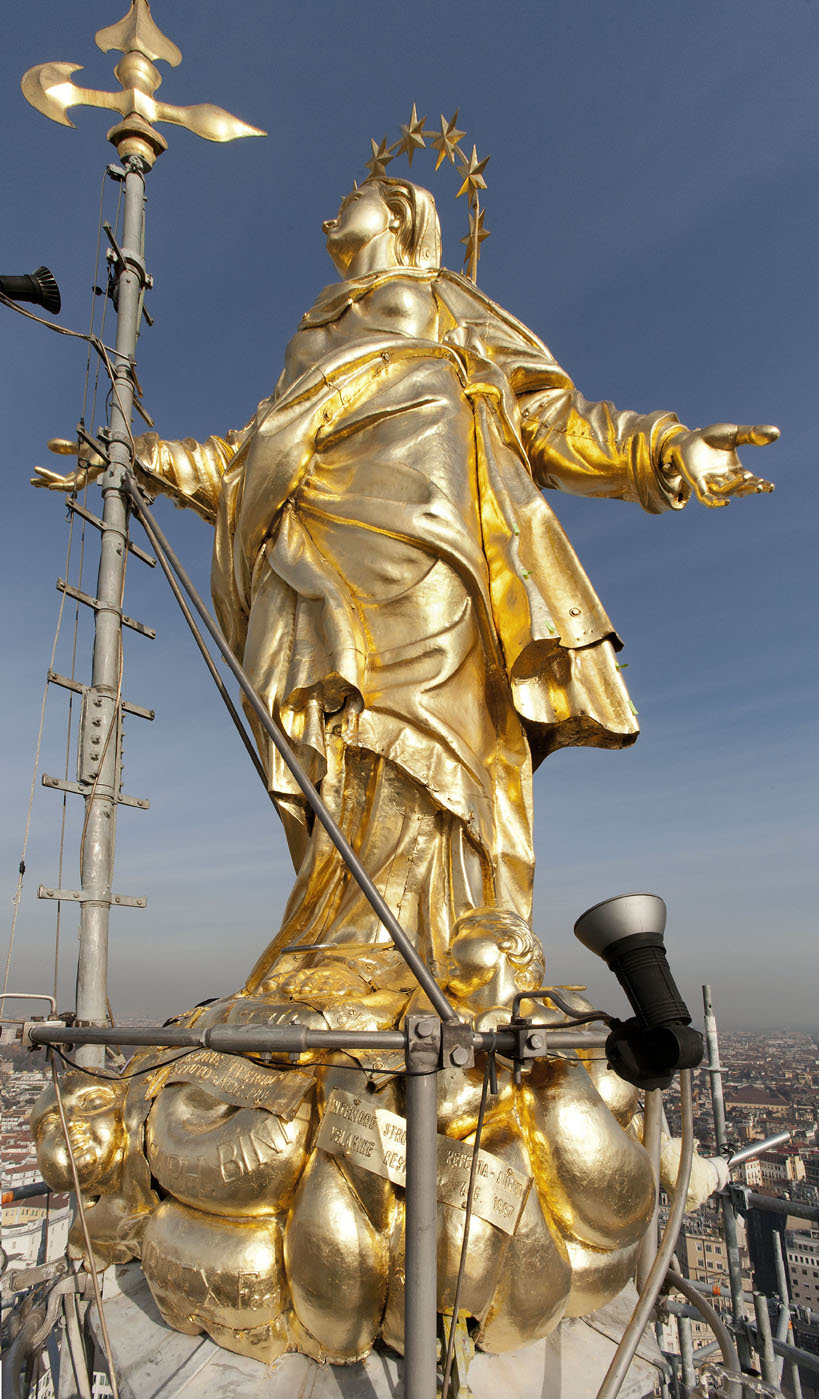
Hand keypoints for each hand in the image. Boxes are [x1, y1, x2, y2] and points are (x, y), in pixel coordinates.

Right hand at [31, 437, 104, 491]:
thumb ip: (64, 447)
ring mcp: (85, 479)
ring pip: (65, 486)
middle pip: (60, 484)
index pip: (59, 479)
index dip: (47, 477)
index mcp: (77, 474)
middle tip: (32, 482)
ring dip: (52, 484)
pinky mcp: (90, 477)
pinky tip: (53, 485)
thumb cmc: (100, 450)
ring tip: (39, 484)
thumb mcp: (77, 447)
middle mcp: (81, 479)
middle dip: (45, 483)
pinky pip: (75, 485)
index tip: (35, 473)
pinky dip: (63, 486)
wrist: (112, 448)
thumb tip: (48, 445)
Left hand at [661, 422, 777, 507]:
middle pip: (740, 488)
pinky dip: (715, 502)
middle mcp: (724, 479)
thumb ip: (753, 434)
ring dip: (736, 487)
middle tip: (760, 486)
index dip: (761, 484)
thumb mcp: (734, 434)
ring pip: (726, 490)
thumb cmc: (710, 437)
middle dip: (750, 488)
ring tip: (747, 479)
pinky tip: (726, 503)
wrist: (688, 437)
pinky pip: (705, 497)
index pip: (750, 481)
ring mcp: (710, 482)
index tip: (771, 487)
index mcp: (734, 470)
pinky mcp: (696, 482)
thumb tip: (776, 433)